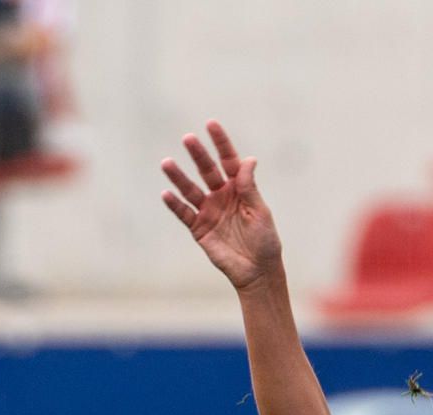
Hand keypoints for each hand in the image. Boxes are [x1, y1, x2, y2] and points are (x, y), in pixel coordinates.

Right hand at [161, 121, 282, 292]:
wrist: (258, 271)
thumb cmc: (265, 241)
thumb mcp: (260, 212)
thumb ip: (249, 187)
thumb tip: (249, 160)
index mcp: (239, 190)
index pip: (228, 161)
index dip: (221, 143)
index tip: (211, 124)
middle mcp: (221, 196)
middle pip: (207, 171)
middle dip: (198, 155)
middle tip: (188, 138)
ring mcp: (208, 211)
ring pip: (190, 189)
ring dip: (178, 177)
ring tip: (166, 162)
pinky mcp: (198, 228)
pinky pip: (184, 214)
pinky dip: (175, 205)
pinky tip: (167, 194)